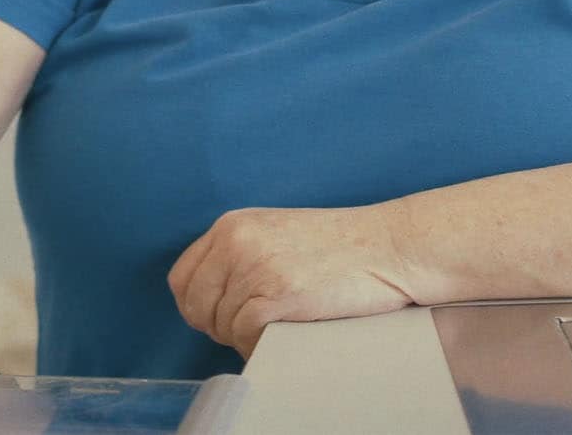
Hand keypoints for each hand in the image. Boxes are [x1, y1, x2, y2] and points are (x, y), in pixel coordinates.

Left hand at [167, 206, 415, 357]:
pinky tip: (284, 337)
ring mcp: (254, 267)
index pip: (182, 278)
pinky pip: (245, 335)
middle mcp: (235, 241)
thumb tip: (213, 300)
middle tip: (252, 329)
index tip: (220, 318)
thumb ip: (240, 256)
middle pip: (195, 306)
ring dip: (244, 338)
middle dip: (219, 327)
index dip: (197, 306)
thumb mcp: (276, 234)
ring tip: (277, 328)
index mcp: (232, 225)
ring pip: (221, 325)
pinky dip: (260, 345)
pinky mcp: (276, 294)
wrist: (389, 246)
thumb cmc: (342, 247)